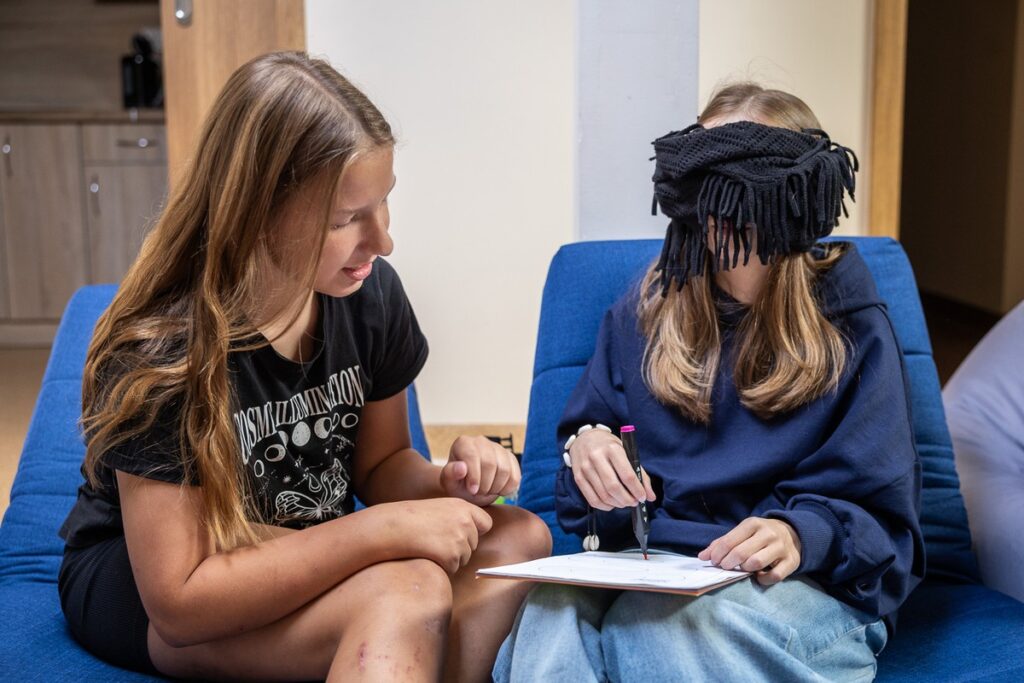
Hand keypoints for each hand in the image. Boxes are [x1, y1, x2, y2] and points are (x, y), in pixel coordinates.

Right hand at [377, 497, 493, 573]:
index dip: (475, 530)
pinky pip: (453, 568)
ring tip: (429, 545)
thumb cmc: (412, 518)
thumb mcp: (439, 508)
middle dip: (459, 547)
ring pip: (464, 558)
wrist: (392, 527)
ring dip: (450, 557)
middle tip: (435, 539)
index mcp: (463, 506)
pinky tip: (428, 554)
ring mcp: (459, 539)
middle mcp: (465, 522)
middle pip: (473, 544)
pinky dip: (442, 565)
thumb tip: (474, 534)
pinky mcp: (451, 556)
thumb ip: (459, 518)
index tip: (460, 532)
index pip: (486, 523)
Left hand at [440, 435, 520, 505]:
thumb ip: (450, 474)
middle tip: (478, 493)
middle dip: (485, 484)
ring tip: (486, 492)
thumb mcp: (448, 482)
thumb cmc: (456, 484)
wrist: (469, 489)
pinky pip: (515, 476)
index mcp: (463, 443)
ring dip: (496, 487)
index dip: (474, 476)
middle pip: (490, 464)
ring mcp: (498, 448)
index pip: (472, 456)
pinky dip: (507, 489)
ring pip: (505, 470)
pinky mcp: (510, 458)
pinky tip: (497, 490)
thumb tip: (461, 467)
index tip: (472, 491)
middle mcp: (481, 441)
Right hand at [568, 429, 655, 510]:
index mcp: (612, 449)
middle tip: (634, 502)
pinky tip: (611, 504)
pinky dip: (605, 506)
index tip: (642, 497)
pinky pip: (592, 499)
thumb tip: (650, 496)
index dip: (637, 490)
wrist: (584, 438)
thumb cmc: (609, 446)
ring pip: (603, 496)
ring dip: (617, 504)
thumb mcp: (626, 452)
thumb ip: (640, 474)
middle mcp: (596, 457)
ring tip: (624, 502)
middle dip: (627, 500)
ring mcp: (585, 468)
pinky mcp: (578, 477)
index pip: (627, 475)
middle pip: (614, 488)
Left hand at [698, 517, 801, 585]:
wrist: (792, 533)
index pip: (730, 541)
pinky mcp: (791, 561)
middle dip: (728, 563)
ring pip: (756, 563)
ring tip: (742, 568)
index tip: (713, 562)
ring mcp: (781, 547)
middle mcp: (768, 534)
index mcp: (753, 523)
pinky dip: (763, 579)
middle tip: (724, 567)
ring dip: (745, 569)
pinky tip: (758, 576)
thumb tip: (702, 556)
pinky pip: (774, 576)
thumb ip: (722, 543)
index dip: (718, 554)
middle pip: (741, 553)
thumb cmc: (759, 535)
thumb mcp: (742, 532)